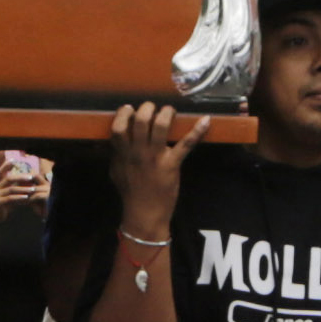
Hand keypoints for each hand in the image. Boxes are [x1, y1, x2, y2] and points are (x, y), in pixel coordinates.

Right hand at [0, 155, 49, 209]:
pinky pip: (10, 198)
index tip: (14, 160)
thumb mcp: (12, 195)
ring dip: (23, 189)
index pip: (0, 172)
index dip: (6, 165)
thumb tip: (29, 181)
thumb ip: (18, 188)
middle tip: (31, 177)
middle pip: (8, 178)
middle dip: (21, 177)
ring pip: (11, 189)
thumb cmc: (5, 205)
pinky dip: (19, 197)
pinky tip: (26, 198)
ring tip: (32, 189)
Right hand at [105, 102, 189, 233]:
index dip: (125, 113)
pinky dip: (197, 130)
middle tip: (153, 108)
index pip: (119, 126)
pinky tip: (205, 120)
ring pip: (161, 126)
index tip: (130, 109)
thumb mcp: (116, 171)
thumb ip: (116, 153)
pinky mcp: (172, 163)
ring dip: (167, 113)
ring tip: (169, 112)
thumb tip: (115, 139)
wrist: (144, 213)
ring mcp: (156, 157)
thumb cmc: (130, 191)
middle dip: (148, 108)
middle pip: (142, 120)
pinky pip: (186, 144)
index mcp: (123, 153)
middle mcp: (138, 152)